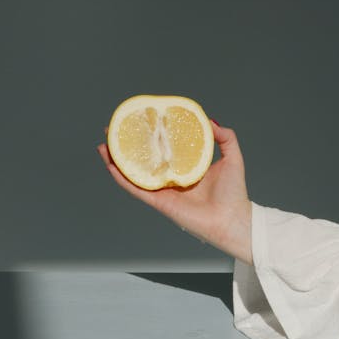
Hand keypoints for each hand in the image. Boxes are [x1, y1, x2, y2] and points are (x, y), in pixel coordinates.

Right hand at [97, 119, 252, 265]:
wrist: (232, 219)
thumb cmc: (233, 193)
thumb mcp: (232, 157)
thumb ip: (225, 137)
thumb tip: (209, 119)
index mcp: (184, 168)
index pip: (162, 149)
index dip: (150, 137)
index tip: (140, 121)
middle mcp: (170, 179)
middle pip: (142, 160)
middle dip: (126, 146)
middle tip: (113, 130)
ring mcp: (163, 191)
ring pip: (133, 174)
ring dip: (116, 161)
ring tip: (104, 145)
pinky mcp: (159, 202)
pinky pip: (136, 189)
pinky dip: (122, 178)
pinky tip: (112, 166)